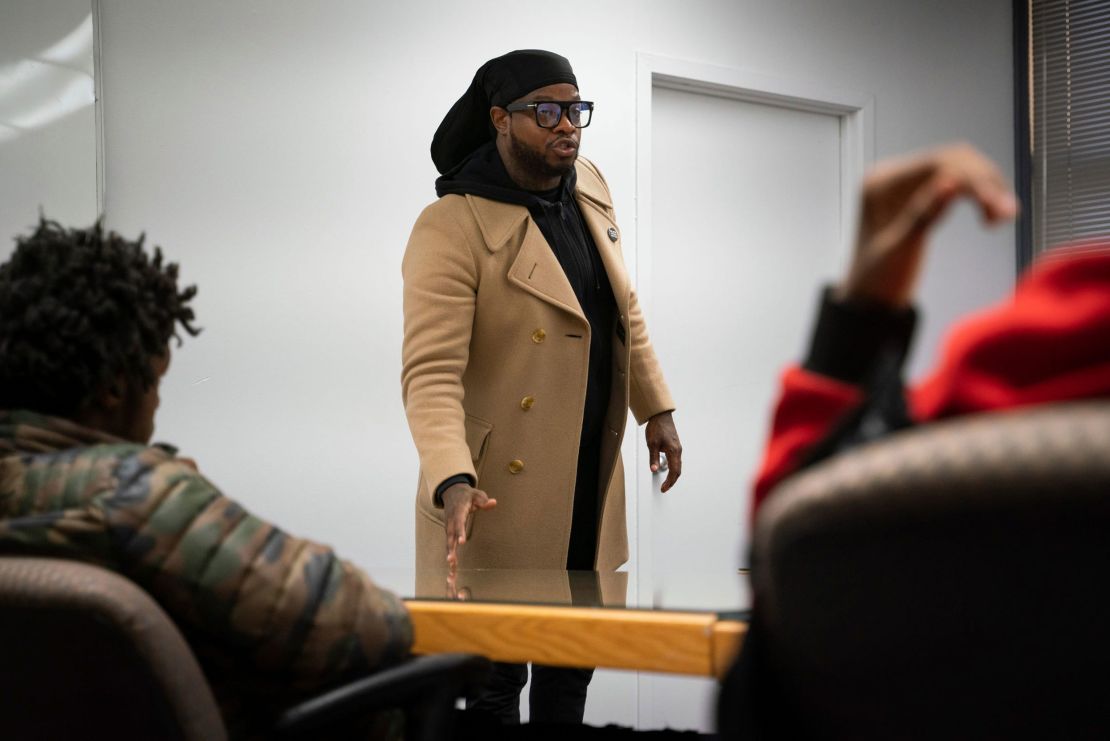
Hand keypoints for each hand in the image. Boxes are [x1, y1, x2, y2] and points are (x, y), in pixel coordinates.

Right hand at [442, 482, 495, 572]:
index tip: (462, 542)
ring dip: (449, 555)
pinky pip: (449, 545)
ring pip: (448, 543)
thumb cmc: (466, 495)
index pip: (459, 523)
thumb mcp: (476, 494)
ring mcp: (449, 527)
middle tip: (451, 561)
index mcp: (458, 512)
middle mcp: (451, 521)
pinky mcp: (449, 532)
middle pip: (450, 536)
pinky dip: (450, 555)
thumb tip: (493, 502)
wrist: (452, 493)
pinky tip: (452, 568)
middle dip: (450, 549)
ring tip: (451, 569)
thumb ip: (484, 500)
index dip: (460, 532)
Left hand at [645, 411, 681, 491]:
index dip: (669, 482)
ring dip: (673, 475)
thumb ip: (653, 458)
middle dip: (672, 481)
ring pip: (677, 466)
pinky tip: (667, 469)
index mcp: (674, 451)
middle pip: (678, 470)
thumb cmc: (657, 428)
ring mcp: (677, 448)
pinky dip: (673, 468)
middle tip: (664, 488)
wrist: (661, 416)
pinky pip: (676, 460)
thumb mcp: (652, 444)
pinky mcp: (675, 446)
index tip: (664, 488)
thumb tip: (653, 469)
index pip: (674, 471)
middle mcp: (678, 451)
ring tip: (666, 482)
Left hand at [840, 143, 1018, 307]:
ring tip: (1004, 216)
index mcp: (879, 184)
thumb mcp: (900, 249)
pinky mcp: (920, 196)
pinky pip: (957, 184)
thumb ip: (924, 214)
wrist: (870, 303)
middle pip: (953, 160)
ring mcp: (906, 185)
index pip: (936, 163)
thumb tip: (951, 183)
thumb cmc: (877, 281)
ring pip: (961, 169)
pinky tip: (994, 214)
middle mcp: (892, 177)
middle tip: (1007, 213)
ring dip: (987, 188)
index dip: (972, 178)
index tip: (996, 203)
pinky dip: (980, 195)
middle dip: (984, 183)